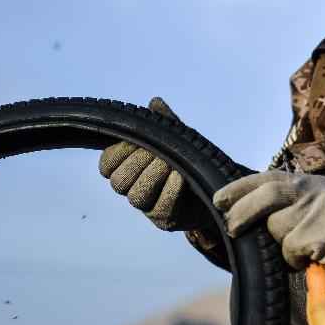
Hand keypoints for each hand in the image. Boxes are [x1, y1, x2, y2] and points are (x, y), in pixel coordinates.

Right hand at [99, 97, 213, 230]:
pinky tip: (180, 176)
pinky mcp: (166, 220)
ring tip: (171, 164)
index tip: (137, 141)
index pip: (106, 165)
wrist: (217, 186)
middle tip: (159, 153)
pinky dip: (170, 189)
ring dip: (154, 176)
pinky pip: (161, 207)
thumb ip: (166, 123)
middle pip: (119, 182)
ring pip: (136, 196)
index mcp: (128, 169)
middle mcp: (133, 190)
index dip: (118, 152)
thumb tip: (155, 103)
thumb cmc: (190, 161)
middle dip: (138, 162)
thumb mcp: (179, 138)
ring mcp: (148, 208)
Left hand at [213, 170, 324, 288]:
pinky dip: (293, 260)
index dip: (241, 188)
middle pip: (269, 194)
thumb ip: (279, 205)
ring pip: (278, 227)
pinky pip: (291, 250)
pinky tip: (310, 259)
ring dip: (280, 244)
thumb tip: (234, 209)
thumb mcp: (305, 212)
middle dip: (244, 211)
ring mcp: (323, 211)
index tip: (218, 199)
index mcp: (309, 184)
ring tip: (299, 249)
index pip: (268, 178)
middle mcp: (316, 191)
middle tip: (231, 227)